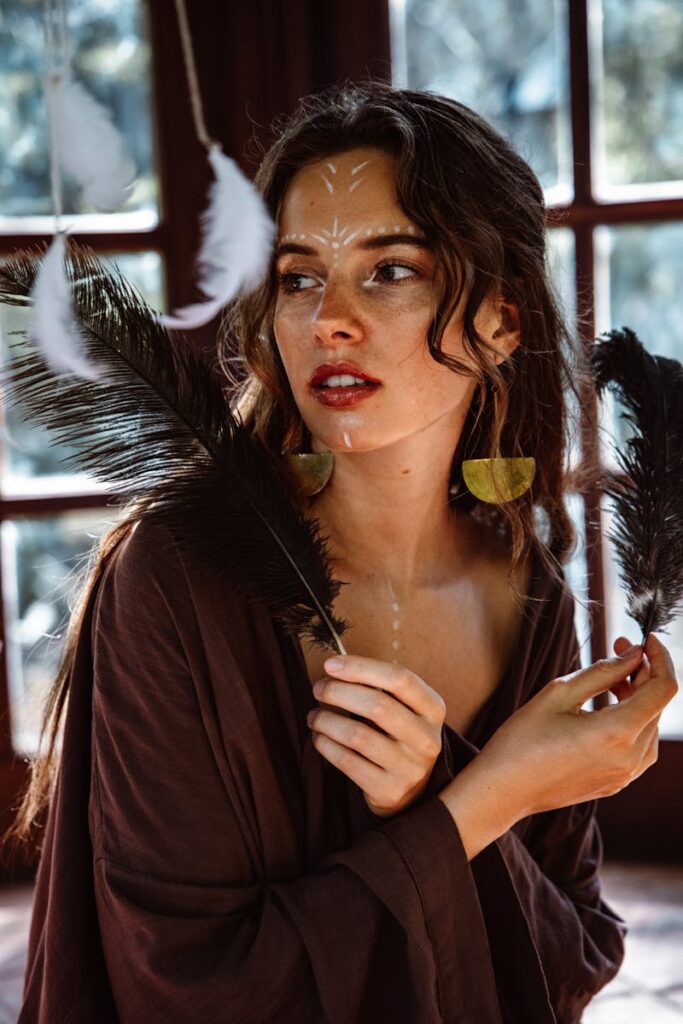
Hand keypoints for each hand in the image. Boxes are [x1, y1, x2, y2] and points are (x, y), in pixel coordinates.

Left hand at [307, 655, 446, 816]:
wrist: (411, 789)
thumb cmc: (397, 734)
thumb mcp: (403, 709)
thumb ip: (379, 687)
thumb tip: (335, 667)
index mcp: (433, 709)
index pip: (400, 679)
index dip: (361, 667)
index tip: (331, 664)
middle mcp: (427, 739)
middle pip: (378, 705)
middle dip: (339, 692)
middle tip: (319, 688)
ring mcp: (410, 768)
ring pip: (359, 736)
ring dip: (327, 720)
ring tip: (315, 716)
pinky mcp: (389, 790)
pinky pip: (347, 762)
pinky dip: (326, 745)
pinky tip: (319, 737)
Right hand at [474, 632, 677, 819]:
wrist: (503, 790)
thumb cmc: (523, 740)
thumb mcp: (559, 693)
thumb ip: (603, 671)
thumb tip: (633, 654)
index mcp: (617, 733)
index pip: (663, 688)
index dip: (659, 658)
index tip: (646, 638)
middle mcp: (629, 758)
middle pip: (657, 705)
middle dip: (643, 672)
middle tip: (618, 646)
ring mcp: (624, 775)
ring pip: (650, 725)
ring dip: (639, 696)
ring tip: (613, 678)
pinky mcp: (615, 782)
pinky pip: (639, 745)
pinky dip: (633, 720)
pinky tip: (610, 706)